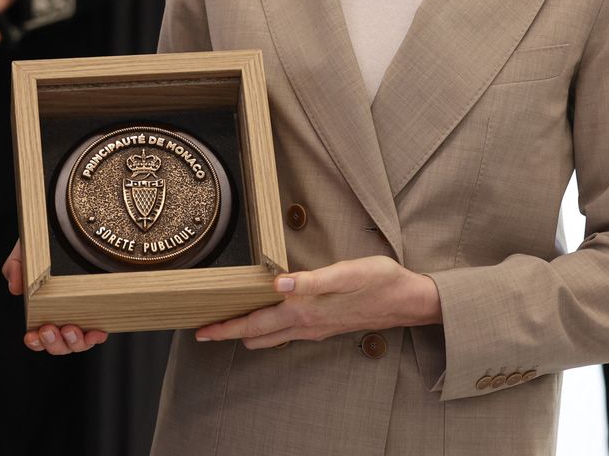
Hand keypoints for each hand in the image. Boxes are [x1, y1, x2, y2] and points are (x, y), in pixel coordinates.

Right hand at [2, 240, 107, 354]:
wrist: (71, 224)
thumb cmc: (48, 240)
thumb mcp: (28, 250)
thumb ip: (16, 266)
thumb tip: (15, 287)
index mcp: (45, 307)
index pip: (39, 336)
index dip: (36, 342)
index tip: (32, 335)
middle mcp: (65, 313)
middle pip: (59, 345)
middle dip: (53, 343)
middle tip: (49, 329)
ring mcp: (84, 311)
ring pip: (78, 343)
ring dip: (72, 342)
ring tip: (70, 328)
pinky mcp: (102, 306)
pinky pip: (100, 331)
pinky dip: (96, 336)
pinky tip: (96, 332)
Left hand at [195, 255, 441, 349]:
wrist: (408, 300)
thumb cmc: (379, 281)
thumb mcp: (347, 273)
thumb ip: (312, 279)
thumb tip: (278, 282)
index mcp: (305, 311)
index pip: (255, 323)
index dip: (227, 327)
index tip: (201, 330)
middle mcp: (306, 324)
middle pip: (257, 334)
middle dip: (230, 332)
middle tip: (204, 330)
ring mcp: (316, 328)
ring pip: (272, 336)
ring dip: (247, 332)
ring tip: (229, 325)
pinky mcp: (326, 325)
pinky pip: (288, 332)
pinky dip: (269, 329)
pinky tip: (269, 320)